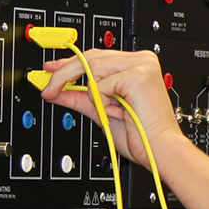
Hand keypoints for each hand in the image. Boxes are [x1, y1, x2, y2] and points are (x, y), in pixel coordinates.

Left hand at [40, 49, 181, 167]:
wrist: (158, 151)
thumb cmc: (141, 136)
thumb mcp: (102, 112)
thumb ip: (80, 98)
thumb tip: (57, 91)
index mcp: (135, 66)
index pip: (95, 57)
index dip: (70, 63)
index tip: (50, 70)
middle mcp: (140, 61)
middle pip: (91, 56)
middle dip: (65, 73)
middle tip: (50, 88)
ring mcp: (142, 65)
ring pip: (93, 66)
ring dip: (91, 93)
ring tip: (106, 110)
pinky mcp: (138, 75)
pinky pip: (102, 82)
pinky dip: (103, 99)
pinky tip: (117, 111)